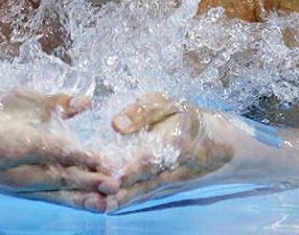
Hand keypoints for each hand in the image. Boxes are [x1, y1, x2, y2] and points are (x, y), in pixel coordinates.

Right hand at [0, 88, 118, 210]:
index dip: (74, 155)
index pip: (49, 150)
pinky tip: (97, 204)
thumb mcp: (17, 99)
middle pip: (56, 177)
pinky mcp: (26, 194)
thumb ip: (53, 101)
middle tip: (114, 181)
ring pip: (57, 194)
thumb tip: (86, 101)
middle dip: (87, 180)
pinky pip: (54, 199)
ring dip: (85, 197)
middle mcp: (16, 171)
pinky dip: (75, 201)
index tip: (99, 157)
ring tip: (110, 200)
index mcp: (12, 143)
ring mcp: (21, 187)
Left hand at [108, 92, 233, 209]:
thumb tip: (117, 124)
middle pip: (145, 179)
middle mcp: (175, 166)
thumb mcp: (166, 104)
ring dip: (122, 198)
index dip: (129, 165)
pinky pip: (145, 196)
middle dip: (121, 185)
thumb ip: (141, 111)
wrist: (213, 142)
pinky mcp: (165, 188)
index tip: (107, 168)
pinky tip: (110, 206)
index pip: (150, 157)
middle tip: (97, 187)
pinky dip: (128, 202)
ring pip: (144, 192)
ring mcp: (171, 181)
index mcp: (175, 141)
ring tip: (101, 203)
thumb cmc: (184, 117)